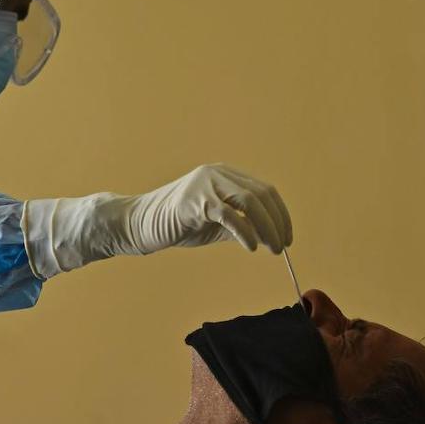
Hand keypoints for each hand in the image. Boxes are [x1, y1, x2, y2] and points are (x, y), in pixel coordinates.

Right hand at [23, 164, 292, 278]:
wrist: (137, 224)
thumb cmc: (175, 225)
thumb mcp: (214, 224)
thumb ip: (240, 224)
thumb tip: (270, 237)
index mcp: (223, 175)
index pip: (264, 190)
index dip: (281, 214)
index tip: (286, 237)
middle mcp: (217, 174)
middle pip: (261, 194)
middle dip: (277, 222)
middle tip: (282, 246)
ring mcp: (205, 184)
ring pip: (250, 201)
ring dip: (267, 227)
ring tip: (271, 249)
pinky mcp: (195, 200)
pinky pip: (229, 215)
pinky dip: (244, 232)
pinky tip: (250, 247)